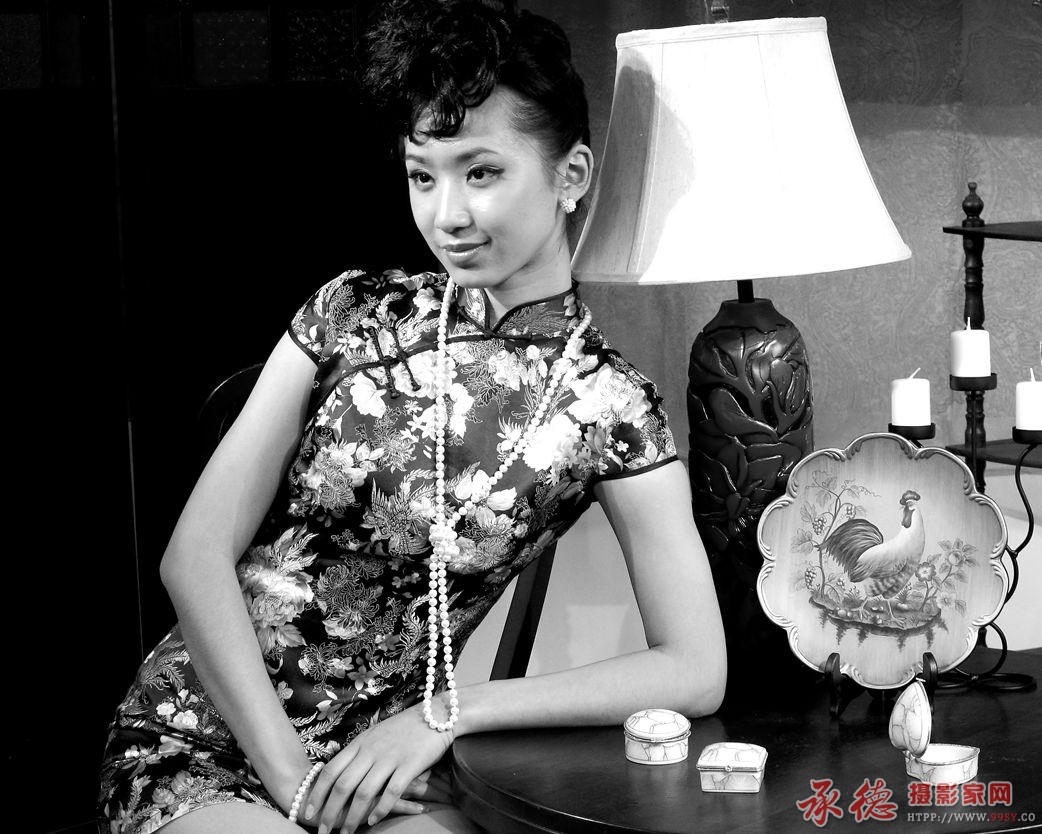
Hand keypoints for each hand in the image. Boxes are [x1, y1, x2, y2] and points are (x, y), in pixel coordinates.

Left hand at [301, 703, 454, 832]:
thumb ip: (358, 751)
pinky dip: (380, 809)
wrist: (435, 714)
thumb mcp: (375, 734)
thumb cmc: (404, 727)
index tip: (308, 811)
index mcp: (360, 743)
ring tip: (347, 833)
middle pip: (343, 785)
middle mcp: (371, 751)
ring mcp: (390, 758)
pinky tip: (374, 820)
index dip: (318, 793)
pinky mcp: (409, 765)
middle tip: (323, 831)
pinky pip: (391, 792)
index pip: (331, 771)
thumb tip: (340, 771)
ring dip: (353, 817)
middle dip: (330, 812)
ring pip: (364, 793)